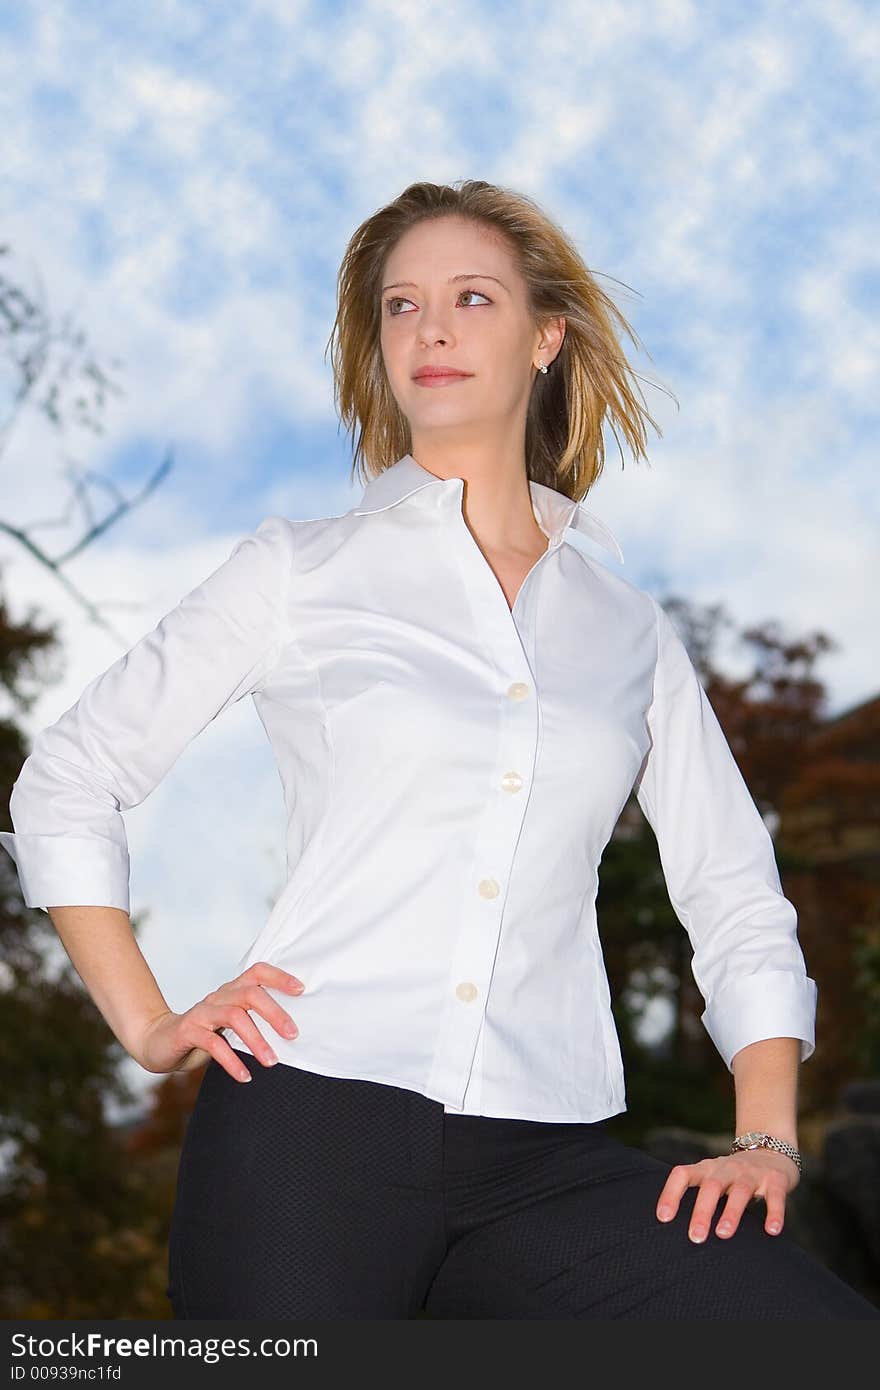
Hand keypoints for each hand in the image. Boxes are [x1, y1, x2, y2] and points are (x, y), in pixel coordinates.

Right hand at [134, 962, 304, 1081]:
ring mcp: (202, 1012)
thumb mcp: (230, 1024)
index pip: (257, 972)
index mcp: (231, 991)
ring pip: (234, 1017)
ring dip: (256, 1040)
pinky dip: (231, 1061)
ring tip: (272, 1061)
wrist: (158, 1042)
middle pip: (250, 994)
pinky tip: (245, 1076)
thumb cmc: (204, 1034)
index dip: (279, 977)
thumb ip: (253, 1021)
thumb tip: (292, 1033)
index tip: (301, 990)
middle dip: (275, 1014)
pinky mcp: (188, 1031)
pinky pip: (213, 1044)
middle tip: (293, 1035)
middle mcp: (218, 996)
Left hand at [655, 1148, 799, 1242]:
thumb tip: (676, 1236)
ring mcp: (752, 1172)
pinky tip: (772, 1231)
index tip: (663, 1218)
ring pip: (740, 1191)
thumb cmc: (734, 1177)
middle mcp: (727, 1168)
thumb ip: (700, 1199)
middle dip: (702, 1211)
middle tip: (695, 1237)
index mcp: (707, 1168)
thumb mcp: (713, 1179)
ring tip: (723, 1234)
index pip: (683, 1174)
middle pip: (711, 1185)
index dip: (671, 1193)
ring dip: (731, 1212)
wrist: (772, 1151)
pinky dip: (774, 1213)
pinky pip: (775, 1196)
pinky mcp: (776, 1179)